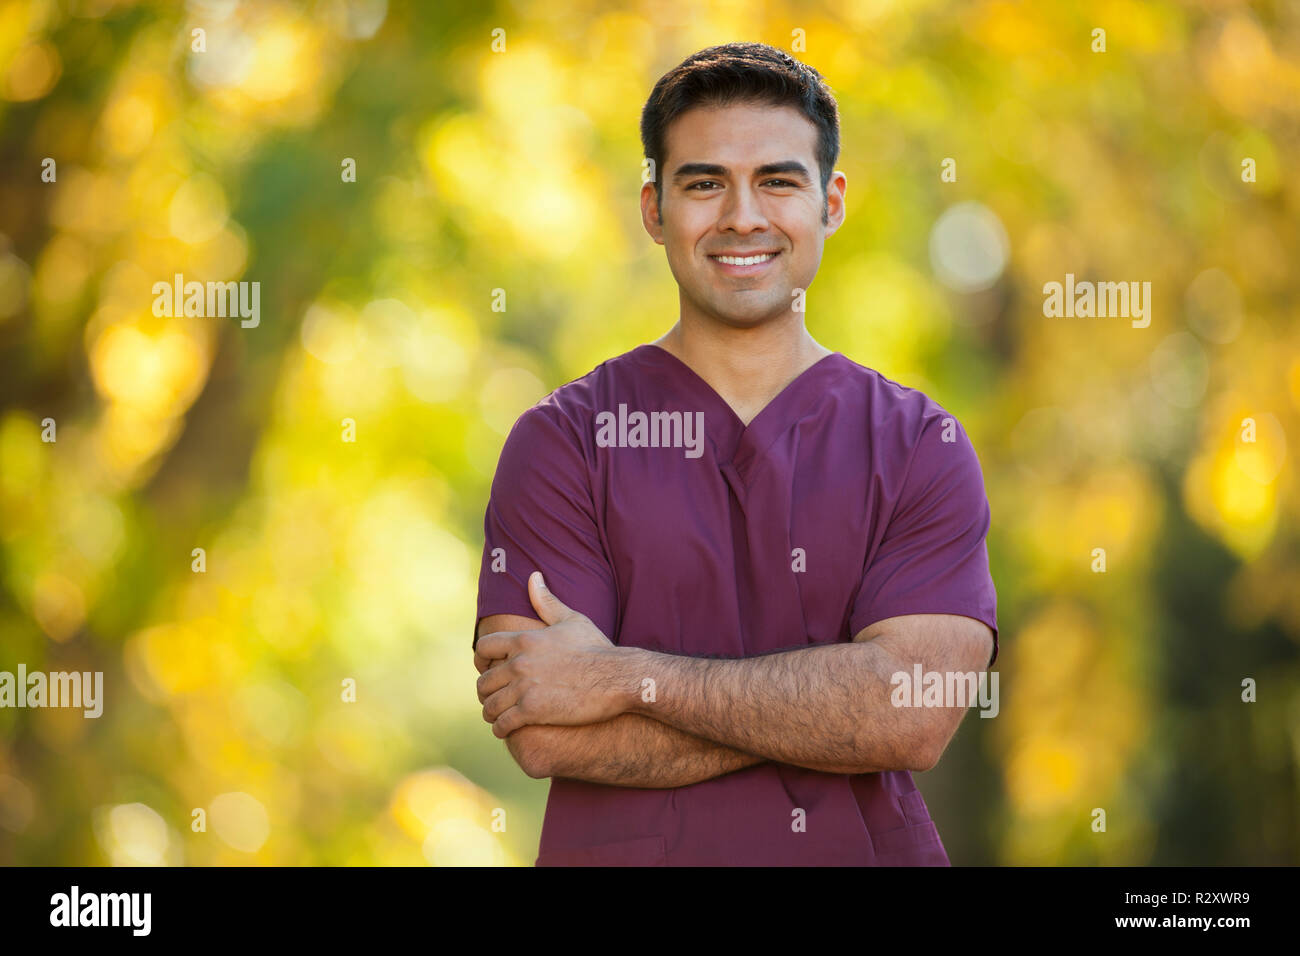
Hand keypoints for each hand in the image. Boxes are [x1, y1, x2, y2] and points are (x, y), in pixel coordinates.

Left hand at [475, 571, 627, 736]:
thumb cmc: (597, 648)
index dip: (482, 660)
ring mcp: (524, 687)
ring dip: (492, 713)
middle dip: (487, 692)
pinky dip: (501, 728)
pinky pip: (502, 723)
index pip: (484, 648)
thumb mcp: (572, 620)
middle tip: (495, 698)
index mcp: (524, 640)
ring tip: (499, 717)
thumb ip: (547, 601)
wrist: (618, 677)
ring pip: (490, 705)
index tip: (489, 669)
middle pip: (483, 681)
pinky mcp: (532, 710)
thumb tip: (533, 577)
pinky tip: (508, 729)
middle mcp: (519, 663)